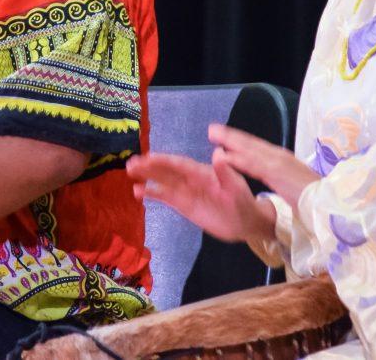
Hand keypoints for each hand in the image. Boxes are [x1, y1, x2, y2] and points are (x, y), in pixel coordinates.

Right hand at [128, 149, 274, 242]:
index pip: (180, 165)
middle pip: (167, 170)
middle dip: (150, 166)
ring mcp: (186, 191)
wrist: (245, 222)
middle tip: (130, 163)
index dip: (164, 161)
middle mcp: (191, 179)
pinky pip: (165, 196)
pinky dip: (151, 193)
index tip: (147, 158)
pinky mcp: (183, 204)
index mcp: (203, 173)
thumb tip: (218, 153)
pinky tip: (138, 192)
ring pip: (163, 181)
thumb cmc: (244, 204)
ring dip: (147, 176)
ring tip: (129, 173)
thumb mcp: (237, 190)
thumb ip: (227, 173)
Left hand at [208, 123, 319, 212]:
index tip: (225, 135)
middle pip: (252, 144)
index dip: (241, 140)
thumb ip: (284, 177)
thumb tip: (275, 174)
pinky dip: (239, 159)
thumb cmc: (316, 198)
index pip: (259, 147)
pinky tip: (226, 156)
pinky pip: (255, 165)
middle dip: (232, 136)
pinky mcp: (278, 174)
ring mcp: (279, 163)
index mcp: (284, 160)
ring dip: (231, 141)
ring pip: (250, 150)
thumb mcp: (295, 184)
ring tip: (213, 135)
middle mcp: (281, 157)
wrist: (331, 205)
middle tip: (212, 129)